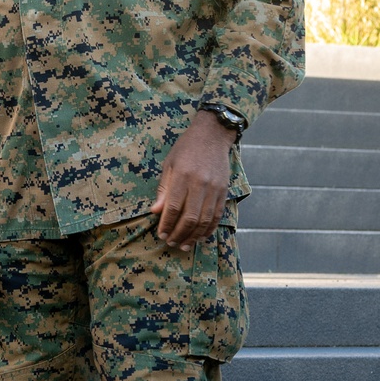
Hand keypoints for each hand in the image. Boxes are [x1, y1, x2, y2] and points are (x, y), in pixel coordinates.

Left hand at [150, 111, 234, 250]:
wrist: (212, 135)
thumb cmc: (186, 149)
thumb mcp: (169, 164)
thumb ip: (164, 190)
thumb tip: (155, 212)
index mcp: (183, 176)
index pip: (173, 207)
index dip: (167, 224)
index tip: (161, 234)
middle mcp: (200, 183)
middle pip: (190, 217)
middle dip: (179, 234)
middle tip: (171, 243)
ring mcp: (214, 188)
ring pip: (205, 220)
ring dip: (194, 236)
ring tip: (184, 245)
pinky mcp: (224, 190)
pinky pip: (217, 215)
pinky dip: (209, 229)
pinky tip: (200, 237)